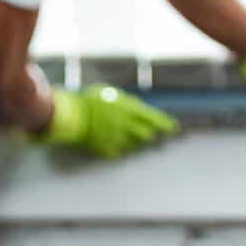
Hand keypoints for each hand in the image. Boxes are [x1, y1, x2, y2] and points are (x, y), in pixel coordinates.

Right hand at [33, 86, 178, 159]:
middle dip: (151, 136)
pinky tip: (114, 142)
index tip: (173, 129)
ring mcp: (118, 139)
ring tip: (127, 137)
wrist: (72, 115)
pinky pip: (121, 152)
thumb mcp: (112, 94)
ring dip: (135, 142)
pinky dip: (120, 148)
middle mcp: (127, 125)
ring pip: (135, 145)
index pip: (154, 118)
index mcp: (129, 109)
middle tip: (153, 137)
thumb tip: (139, 107)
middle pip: (148, 135)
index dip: (166, 124)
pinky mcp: (109, 150)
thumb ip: (128, 103)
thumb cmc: (90, 101)